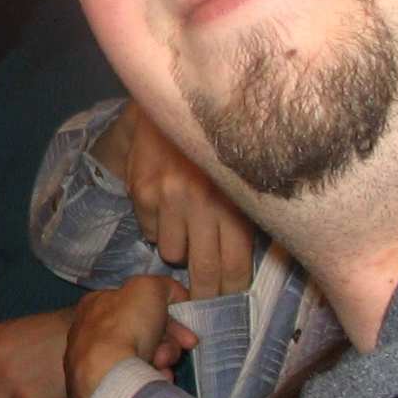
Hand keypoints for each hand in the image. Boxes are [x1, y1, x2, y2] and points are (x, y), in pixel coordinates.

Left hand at [63, 276, 194, 397]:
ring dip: (163, 359)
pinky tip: (156, 379)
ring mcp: (95, 361)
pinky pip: (134, 378)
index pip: (139, 306)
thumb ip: (165, 286)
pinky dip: (150, 378)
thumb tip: (176, 296)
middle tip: (182, 348)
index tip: (188, 332)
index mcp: (97, 304)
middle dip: (168, 341)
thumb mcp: (149, 288)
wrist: (105, 375)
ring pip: (143, 356)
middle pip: (144, 333)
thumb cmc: (125, 326)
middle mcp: (92, 331)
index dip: (170, 316)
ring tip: (162, 365)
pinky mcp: (101, 387)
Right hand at [122, 107, 254, 299]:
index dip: (232, 291)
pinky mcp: (141, 191)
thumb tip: (256, 263)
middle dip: (204, 293)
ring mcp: (168, 198)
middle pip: (204, 272)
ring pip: (172, 253)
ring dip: (179, 248)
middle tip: (203, 299)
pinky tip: (165, 205)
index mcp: (236, 204)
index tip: (230, 299)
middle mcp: (203, 204)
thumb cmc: (225, 140)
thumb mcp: (247, 176)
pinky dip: (156, 226)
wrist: (178, 97)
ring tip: (186, 225)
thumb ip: (250, 216)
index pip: (236, 269)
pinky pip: (148, 231)